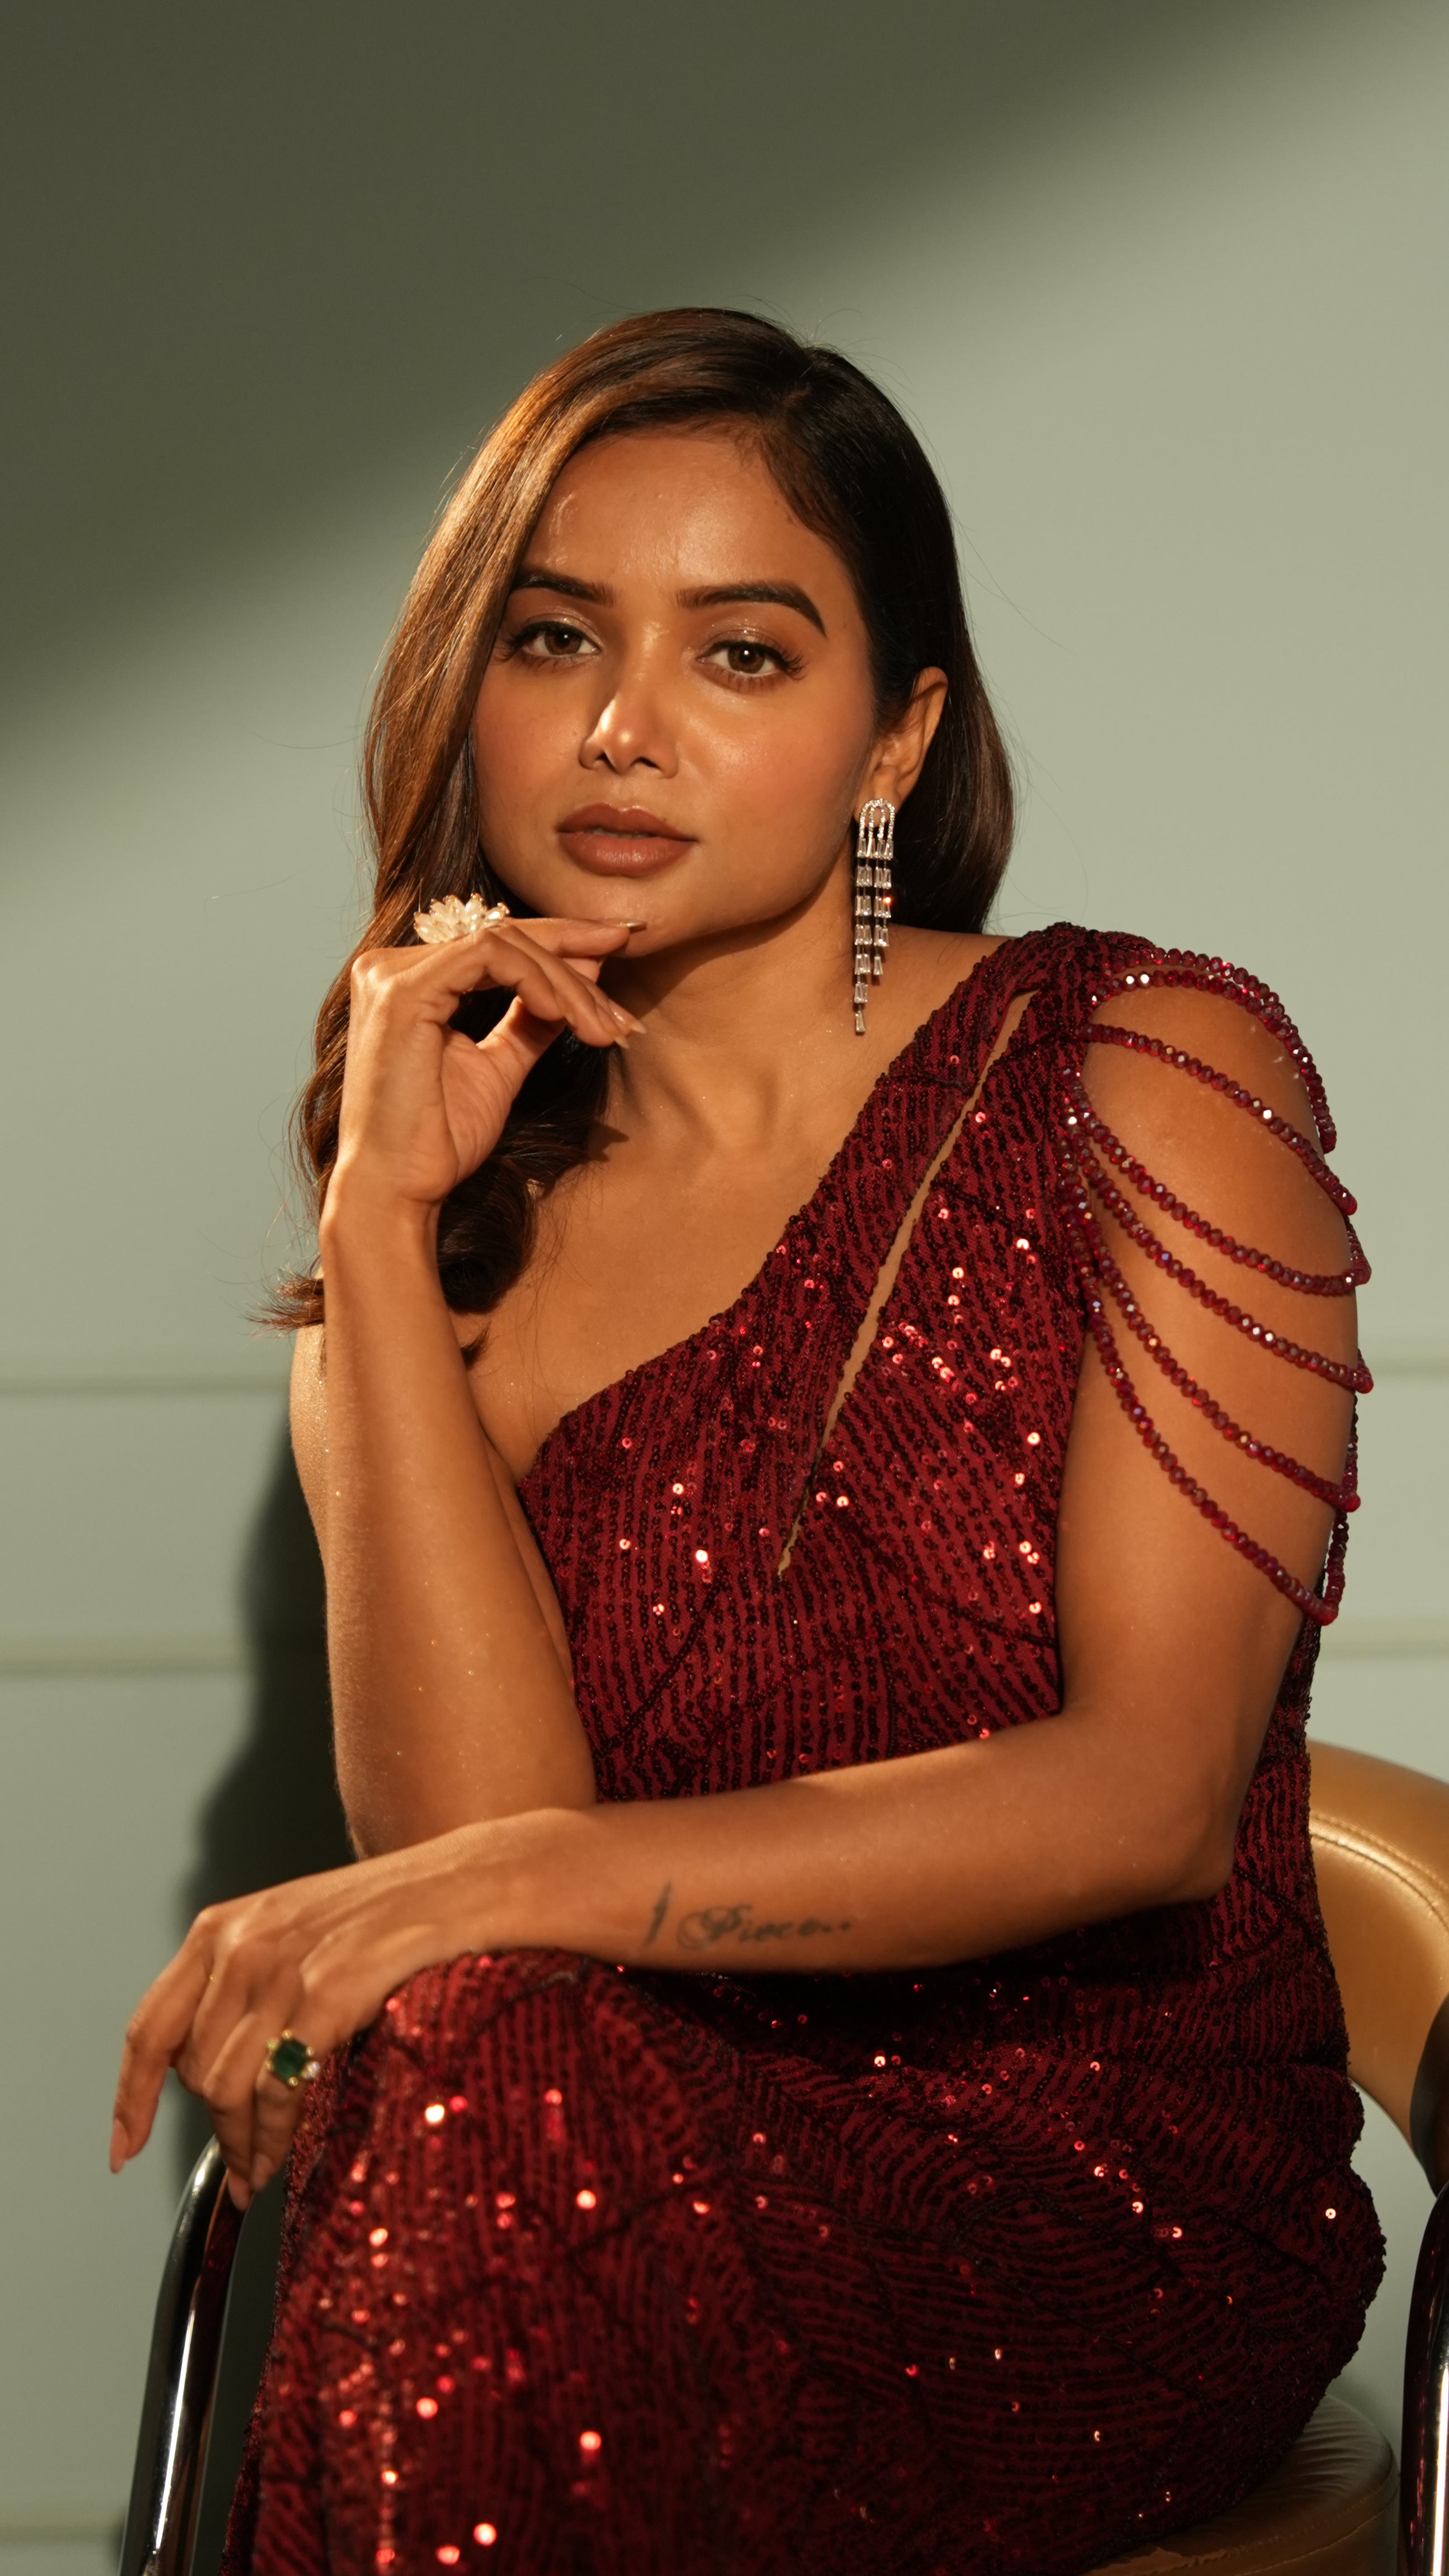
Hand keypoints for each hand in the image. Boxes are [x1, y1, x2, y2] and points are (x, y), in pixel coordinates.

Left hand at [110, 1828, 501, 2208]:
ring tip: (263, 2171)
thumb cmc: (397, 1914)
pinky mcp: (327, 1992)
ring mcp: (282, 1965)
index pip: (149, 2025)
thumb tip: (216, 2077)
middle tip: (243, 2167)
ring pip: (225, 2089)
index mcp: (224, 1927)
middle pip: (192, 2070)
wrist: (474, 1883)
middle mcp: (241, 1942)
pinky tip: (288, 2153)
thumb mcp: (300, 1933)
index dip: (130, 2097)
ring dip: (243, 2144)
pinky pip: (277, 2089)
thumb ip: (250, 1987)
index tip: (125, 2147)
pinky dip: (275, 2136)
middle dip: (214, 2129)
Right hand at [330, 915, 641, 1220]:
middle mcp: (390, 966)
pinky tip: (564, 1014)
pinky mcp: (402, 991)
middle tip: (625, 989)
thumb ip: (531, 1019)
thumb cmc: (438, 1140)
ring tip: (602, 1026)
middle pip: (503, 935)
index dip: (561, 941)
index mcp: (409, 981)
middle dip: (574, 958)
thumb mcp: (499, 1067)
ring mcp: (391, 974)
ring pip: (502, 942)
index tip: (617, 948)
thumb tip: (584, 973)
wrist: (398, 1189)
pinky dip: (536, 979)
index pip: (494, 943)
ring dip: (565, 982)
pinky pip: (487, 955)